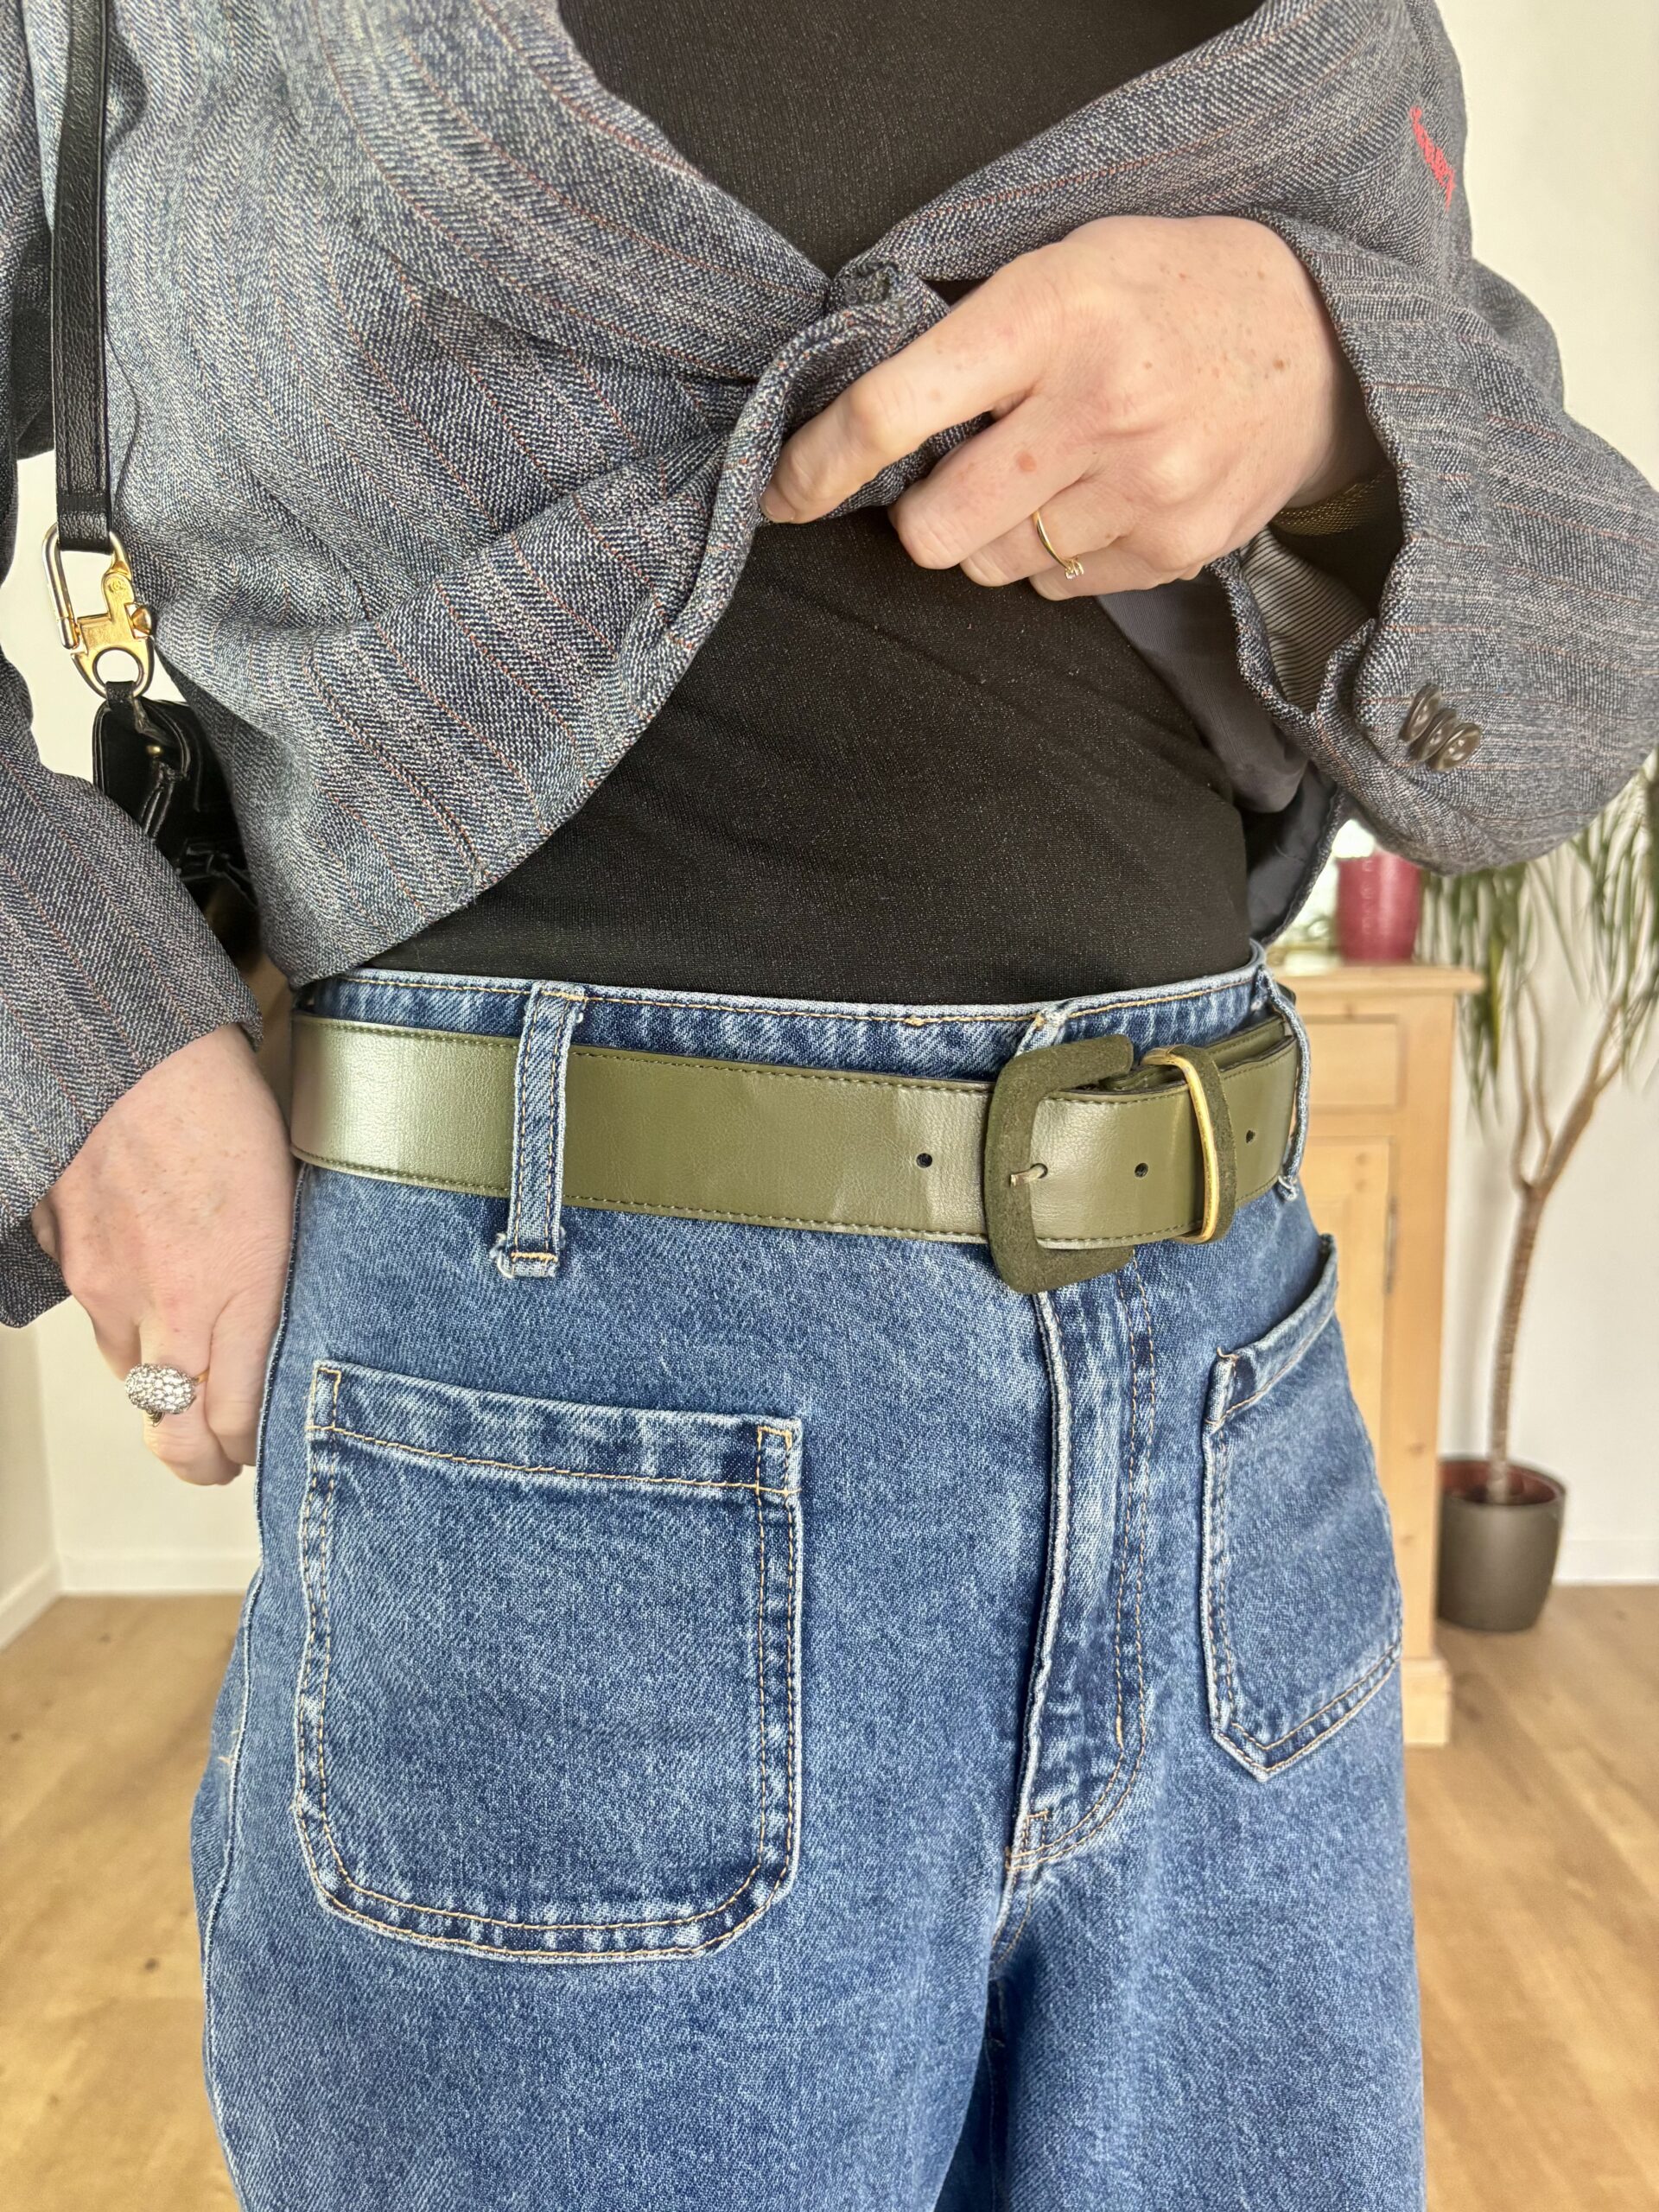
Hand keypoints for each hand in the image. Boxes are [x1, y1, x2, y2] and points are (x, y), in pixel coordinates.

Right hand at [31, 1025, 295, 1486]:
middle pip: (172, 1435)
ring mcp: (107, 1289)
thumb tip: (278, 1334)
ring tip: (193, 1348)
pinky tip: (150, 1276)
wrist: (134, 1053)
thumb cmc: (225, 1111)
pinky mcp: (66, 1261)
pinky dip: (123, 1316)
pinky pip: (96, 1316)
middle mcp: (167, 1309)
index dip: (246, 1450)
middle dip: (198, 1456)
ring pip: (133, 1376)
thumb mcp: (285, 1206)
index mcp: (239, 1297)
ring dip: (163, 1378)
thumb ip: (274, 1286)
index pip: (233, 1428)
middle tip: (220, 1449)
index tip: (259, 1443)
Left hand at [763, 214, 1383, 595]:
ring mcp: (1142, 488)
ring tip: (1052, 470)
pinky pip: (1059, 587)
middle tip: (959, 472)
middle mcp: (1096, 407)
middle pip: (935, 529)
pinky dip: (1059, 551)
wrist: (1320, 342)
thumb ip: (968, 338)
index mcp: (1049, 315)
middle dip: (925, 513)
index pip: (892, 413)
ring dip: (996, 532)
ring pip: (993, 566)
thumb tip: (857, 427)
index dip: (816, 468)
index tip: (778, 495)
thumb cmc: (1165, 292)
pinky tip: (1102, 494)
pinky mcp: (1175, 548)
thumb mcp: (1065, 264)